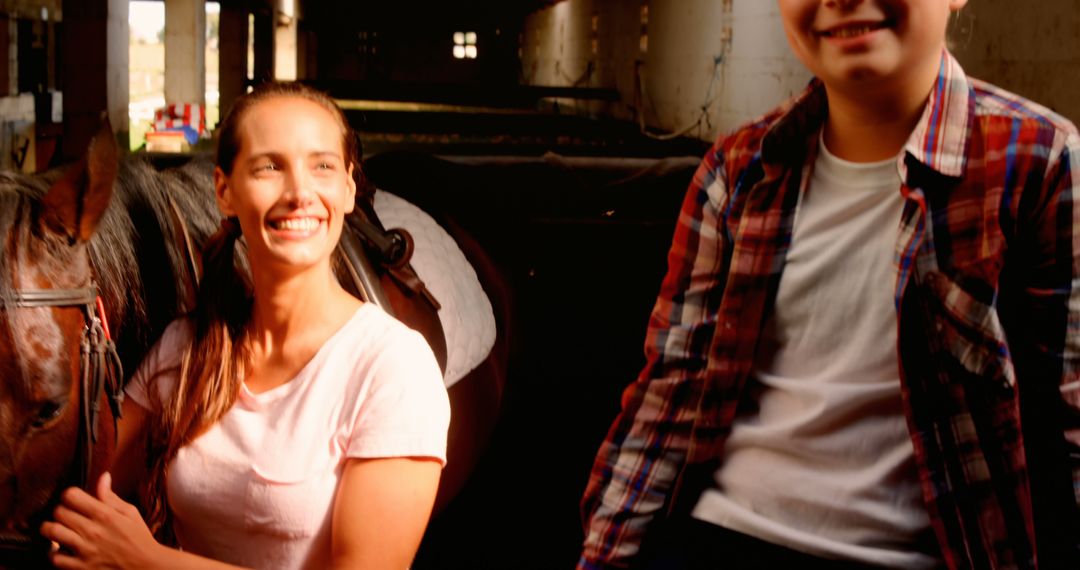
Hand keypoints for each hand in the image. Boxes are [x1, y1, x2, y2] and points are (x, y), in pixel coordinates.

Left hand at [40, 472, 163, 569]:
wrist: (145, 566)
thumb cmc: (138, 537)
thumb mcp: (130, 512)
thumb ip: (111, 496)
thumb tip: (103, 477)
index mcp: (105, 515)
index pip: (71, 495)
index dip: (70, 495)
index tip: (74, 500)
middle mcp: (93, 531)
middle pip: (59, 512)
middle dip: (60, 510)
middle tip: (66, 515)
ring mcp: (85, 550)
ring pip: (53, 532)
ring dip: (50, 528)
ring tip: (57, 529)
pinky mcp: (81, 567)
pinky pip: (55, 558)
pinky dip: (53, 553)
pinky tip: (60, 549)